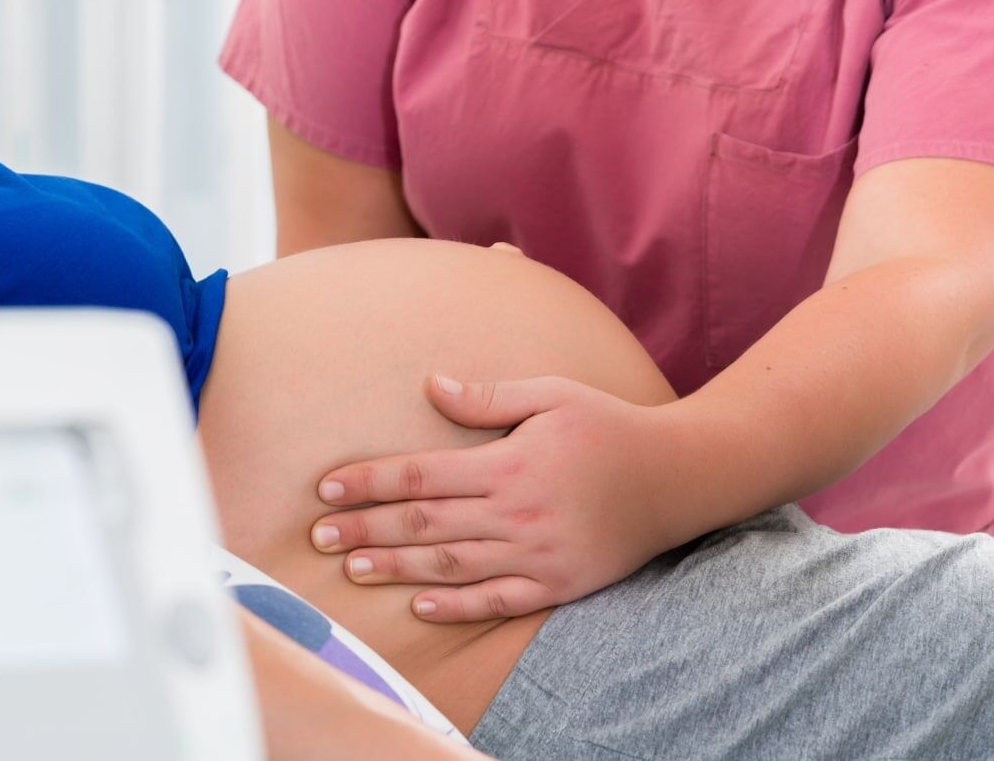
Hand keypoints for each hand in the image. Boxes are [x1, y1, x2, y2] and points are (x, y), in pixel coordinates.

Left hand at [310, 375, 693, 621]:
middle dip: (365, 530)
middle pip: (424, 524)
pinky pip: (498, 602)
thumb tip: (429, 385)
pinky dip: (457, 608)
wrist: (676, 476)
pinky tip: (420, 606)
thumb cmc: (607, 425)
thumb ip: (487, 396)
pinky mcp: (558, 584)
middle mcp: (516, 513)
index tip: (326, 489)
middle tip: (317, 537)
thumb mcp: (549, 394)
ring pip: (451, 566)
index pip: (419, 476)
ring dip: (397, 568)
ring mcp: (536, 554)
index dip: (368, 482)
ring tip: (352, 570)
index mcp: (508, 464)